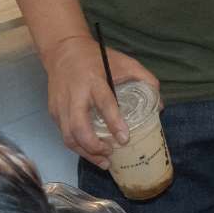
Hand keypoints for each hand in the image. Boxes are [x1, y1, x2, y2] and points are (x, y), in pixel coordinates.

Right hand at [44, 34, 158, 165]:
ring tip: (104, 162)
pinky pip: (64, 134)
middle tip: (111, 154)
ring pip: (68, 136)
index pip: (104, 104)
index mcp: (94, 81)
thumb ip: (145, 79)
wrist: (63, 50)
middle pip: (78, 128)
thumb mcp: (124, 62)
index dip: (114, 122)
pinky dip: (77, 147)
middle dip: (94, 146)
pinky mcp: (54, 112)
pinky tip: (91, 153)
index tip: (124, 138)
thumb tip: (160, 106)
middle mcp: (74, 96)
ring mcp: (60, 106)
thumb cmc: (97, 57)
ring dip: (85, 153)